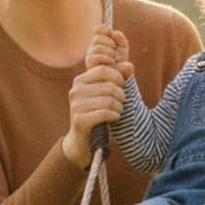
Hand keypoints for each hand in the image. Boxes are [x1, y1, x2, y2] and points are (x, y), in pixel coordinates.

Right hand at [62, 26, 131, 168]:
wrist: (83, 139)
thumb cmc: (97, 112)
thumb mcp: (106, 93)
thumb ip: (118, 77)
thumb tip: (130, 65)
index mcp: (79, 81)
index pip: (103, 70)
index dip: (117, 76)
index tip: (122, 85)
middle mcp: (75, 91)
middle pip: (108, 85)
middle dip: (121, 94)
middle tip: (122, 101)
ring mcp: (75, 106)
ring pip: (108, 100)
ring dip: (119, 106)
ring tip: (119, 110)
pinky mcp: (79, 120)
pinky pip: (105, 113)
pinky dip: (115, 115)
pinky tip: (115, 117)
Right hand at [83, 25, 133, 78]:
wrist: (120, 77)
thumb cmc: (121, 62)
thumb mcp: (123, 48)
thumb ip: (120, 38)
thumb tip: (114, 32)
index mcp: (100, 41)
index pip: (98, 29)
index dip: (106, 30)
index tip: (113, 37)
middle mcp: (93, 47)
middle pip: (97, 38)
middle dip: (110, 43)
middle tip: (115, 52)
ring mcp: (90, 55)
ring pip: (98, 47)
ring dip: (110, 52)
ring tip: (114, 59)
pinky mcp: (90, 64)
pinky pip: (95, 56)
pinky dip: (106, 58)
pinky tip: (111, 62)